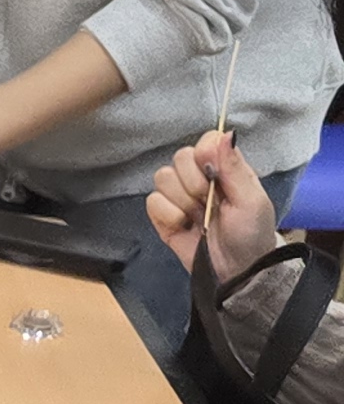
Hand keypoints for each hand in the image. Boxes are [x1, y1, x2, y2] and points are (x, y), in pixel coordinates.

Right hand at [146, 131, 272, 277]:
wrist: (235, 271)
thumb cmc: (251, 234)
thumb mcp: (251, 200)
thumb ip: (235, 167)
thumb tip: (226, 133)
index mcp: (225, 168)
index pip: (206, 141)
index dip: (205, 152)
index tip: (214, 171)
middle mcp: (199, 177)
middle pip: (180, 157)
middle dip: (194, 181)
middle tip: (209, 201)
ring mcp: (178, 197)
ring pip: (162, 177)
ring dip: (182, 200)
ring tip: (197, 216)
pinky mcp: (162, 216)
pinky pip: (152, 201)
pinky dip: (168, 214)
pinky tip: (183, 225)